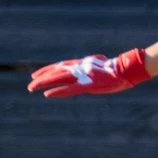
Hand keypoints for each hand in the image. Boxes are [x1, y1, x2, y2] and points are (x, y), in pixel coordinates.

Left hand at [28, 48, 150, 97]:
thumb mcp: (102, 65)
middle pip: (56, 72)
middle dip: (42, 78)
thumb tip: (92, 69)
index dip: (48, 70)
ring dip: (44, 83)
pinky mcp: (87, 85)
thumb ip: (92, 68)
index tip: (37, 74)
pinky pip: (69, 89)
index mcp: (82, 64)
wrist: (127, 69)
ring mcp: (82, 76)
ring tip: (31, 87)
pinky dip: (58, 91)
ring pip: (58, 79)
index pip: (61, 66)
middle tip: (30, 84)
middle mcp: (79, 68)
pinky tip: (47, 94)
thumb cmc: (119, 68)